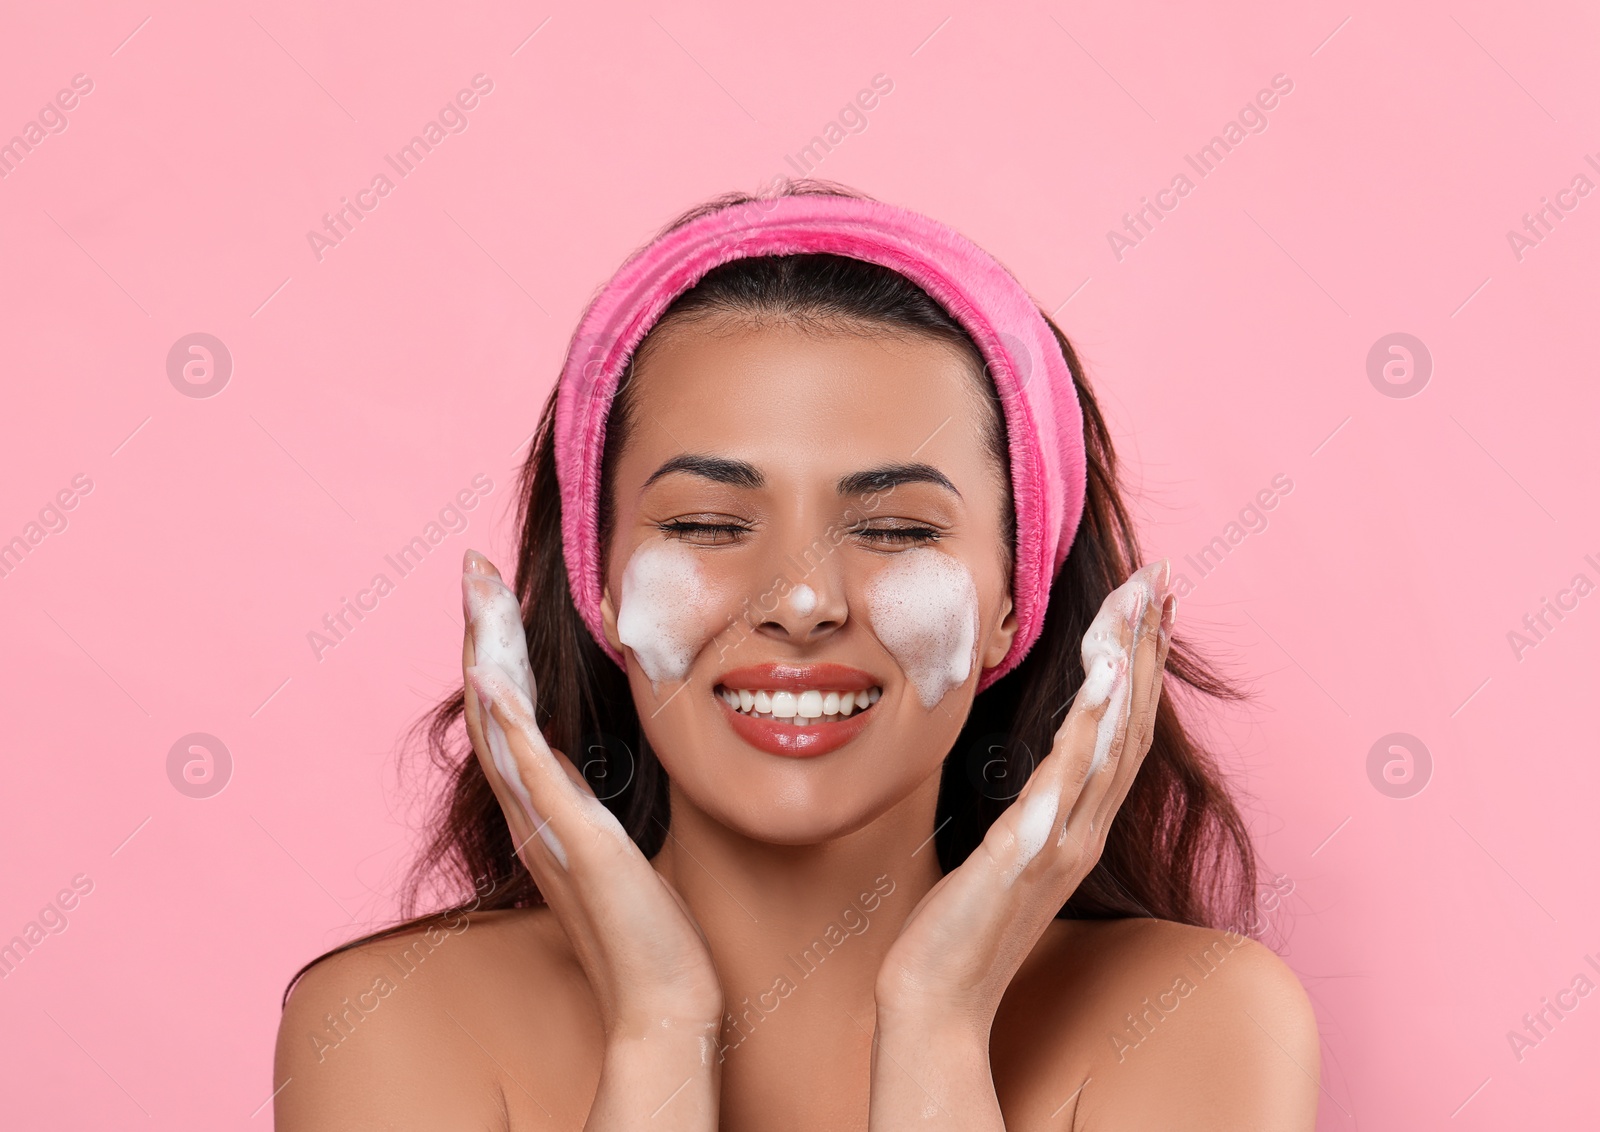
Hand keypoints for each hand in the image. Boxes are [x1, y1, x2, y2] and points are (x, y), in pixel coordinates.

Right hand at [460, 549, 722, 1127]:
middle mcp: (529, 812)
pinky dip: (510, 726)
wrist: (660, 996)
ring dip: (487, 655)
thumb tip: (579, 759)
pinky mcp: (575, 844)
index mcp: (540, 806)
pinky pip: (533, 777)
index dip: (494, 648)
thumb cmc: (645, 924)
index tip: (489, 590)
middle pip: (489, 704)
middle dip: (481, 631)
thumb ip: (585, 799)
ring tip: (478, 593)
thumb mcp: (611, 838)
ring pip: (499, 726)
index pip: (507, 711)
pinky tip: (497, 681)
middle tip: (473, 565)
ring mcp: (544, 827)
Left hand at [868, 560, 1174, 1125]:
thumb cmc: (963, 926)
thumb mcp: (1006, 853)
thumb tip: (1038, 771)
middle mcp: (1084, 831)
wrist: (937, 998)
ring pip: (1111, 742)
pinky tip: (1104, 682)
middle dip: (1148, 646)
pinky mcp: (1026, 854)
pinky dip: (1091, 729)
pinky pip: (1068, 781)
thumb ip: (1031, 810)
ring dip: (1130, 668)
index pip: (1123, 732)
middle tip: (1162, 578)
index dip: (1142, 666)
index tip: (1152, 606)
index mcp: (1079, 826)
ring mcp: (1062, 843)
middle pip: (1132, 724)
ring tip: (1143, 605)